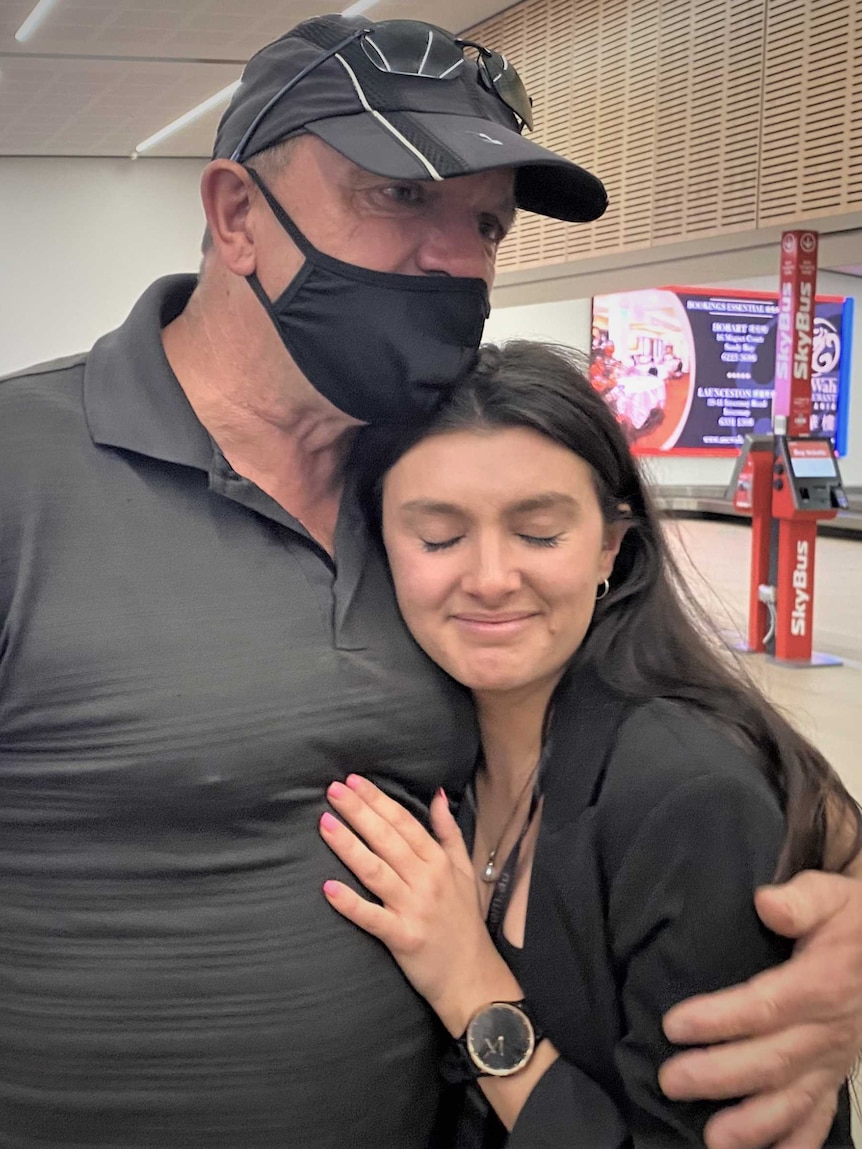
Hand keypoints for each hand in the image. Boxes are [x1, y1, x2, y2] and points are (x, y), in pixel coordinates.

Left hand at [319, 775, 521, 1034]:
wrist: (474, 977)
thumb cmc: (464, 923)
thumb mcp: (465, 871)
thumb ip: (449, 832)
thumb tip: (438, 795)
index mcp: (439, 862)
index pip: (404, 823)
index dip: (378, 800)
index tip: (354, 781)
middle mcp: (427, 880)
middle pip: (387, 839)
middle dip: (359, 812)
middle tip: (333, 790)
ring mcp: (414, 909)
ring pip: (376, 870)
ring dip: (349, 846)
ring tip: (325, 823)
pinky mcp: (403, 938)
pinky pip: (373, 918)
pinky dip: (351, 903)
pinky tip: (328, 888)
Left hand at [659, 870, 861, 1148]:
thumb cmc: (851, 920)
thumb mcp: (831, 895)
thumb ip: (800, 900)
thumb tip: (766, 903)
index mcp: (820, 985)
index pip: (764, 1007)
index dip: (719, 1019)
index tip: (674, 1025)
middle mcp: (826, 1031)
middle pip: (770, 1061)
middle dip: (719, 1075)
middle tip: (671, 1081)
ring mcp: (833, 1061)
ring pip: (793, 1100)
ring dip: (754, 1125)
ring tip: (714, 1140)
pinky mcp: (836, 1078)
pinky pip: (820, 1119)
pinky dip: (796, 1144)